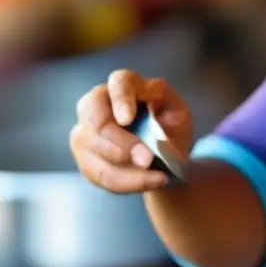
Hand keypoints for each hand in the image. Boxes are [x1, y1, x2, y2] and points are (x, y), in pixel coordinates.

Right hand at [70, 70, 194, 193]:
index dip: (120, 99)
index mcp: (126, 85)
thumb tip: (155, 130)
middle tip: (147, 160)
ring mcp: (86, 131)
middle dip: (120, 145)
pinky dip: (125, 183)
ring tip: (157, 178)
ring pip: (94, 151)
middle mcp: (98, 103)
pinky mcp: (86, 158)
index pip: (119, 83)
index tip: (126, 118)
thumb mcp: (179, 116)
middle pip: (95, 120)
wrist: (165, 155)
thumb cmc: (171, 127)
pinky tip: (148, 182)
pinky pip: (99, 174)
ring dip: (125, 170)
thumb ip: (169, 118)